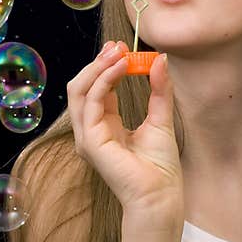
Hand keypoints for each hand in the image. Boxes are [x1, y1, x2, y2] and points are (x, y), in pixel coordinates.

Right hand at [67, 40, 183, 230]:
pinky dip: (104, 80)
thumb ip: (158, 90)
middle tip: (117, 46)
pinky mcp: (90, 140)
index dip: (106, 66)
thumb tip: (160, 60)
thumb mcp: (161, 118)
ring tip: (117, 52)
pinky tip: (120, 68)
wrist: (160, 195)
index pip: (97, 88)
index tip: (121, 48)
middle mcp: (91, 130)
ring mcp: (87, 136)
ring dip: (97, 67)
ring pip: (79, 90)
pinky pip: (91, 102)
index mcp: (104, 125)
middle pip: (82, 86)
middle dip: (98, 62)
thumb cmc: (160, 167)